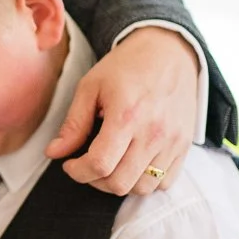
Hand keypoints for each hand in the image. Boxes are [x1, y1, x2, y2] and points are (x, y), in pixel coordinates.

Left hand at [45, 26, 199, 194]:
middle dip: (94, 180)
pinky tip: (132, 163)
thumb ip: (73, 123)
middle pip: (120, 183)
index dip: (77, 171)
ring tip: (109, 164)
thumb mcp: (91, 86)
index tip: (70, 164)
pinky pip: (164, 182)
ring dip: (120, 183)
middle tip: (86, 164)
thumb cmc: (127, 66)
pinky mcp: (184, 145)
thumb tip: (54, 152)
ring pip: (142, 188)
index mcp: (127, 115)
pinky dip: (145, 181)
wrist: (168, 51)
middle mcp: (154, 132)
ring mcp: (173, 141)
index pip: (99, 164)